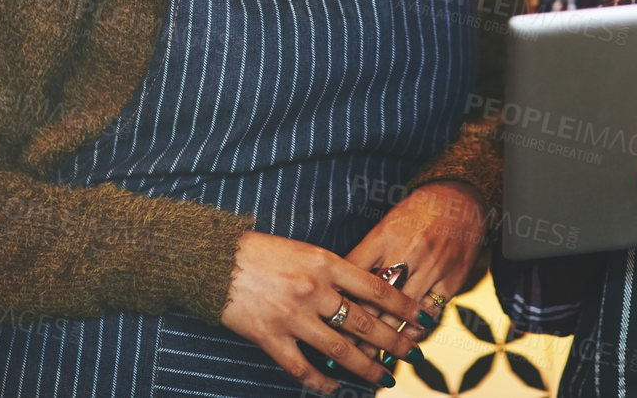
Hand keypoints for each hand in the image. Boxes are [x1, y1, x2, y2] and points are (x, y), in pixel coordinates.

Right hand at [219, 230, 421, 393]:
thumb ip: (333, 273)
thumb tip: (364, 296)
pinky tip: (334, 389)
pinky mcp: (270, 337)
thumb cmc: (261, 253)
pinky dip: (320, 382)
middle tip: (413, 355)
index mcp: (326, 263)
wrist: (215, 261)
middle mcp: (314, 290)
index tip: (421, 318)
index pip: (376, 287)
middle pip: (364, 323)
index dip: (403, 305)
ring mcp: (293, 316)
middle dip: (393, 342)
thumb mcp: (305, 252)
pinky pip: (301, 367)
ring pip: (339, 351)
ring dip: (366, 368)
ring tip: (384, 379)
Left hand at [340, 181, 487, 365]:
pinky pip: (430, 312)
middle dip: (355, 330)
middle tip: (338, 354)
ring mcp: (432, 267)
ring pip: (402, 312)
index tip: (322, 323)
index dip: (337, 299)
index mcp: (385, 235)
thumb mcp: (386, 225)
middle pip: (376, 298)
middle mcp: (408, 251)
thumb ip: (366, 254)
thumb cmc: (415, 214)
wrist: (460, 200)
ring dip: (383, 340)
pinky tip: (404, 344)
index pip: (354, 272)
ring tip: (366, 361)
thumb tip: (339, 287)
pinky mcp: (452, 279)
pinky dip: (416, 331)